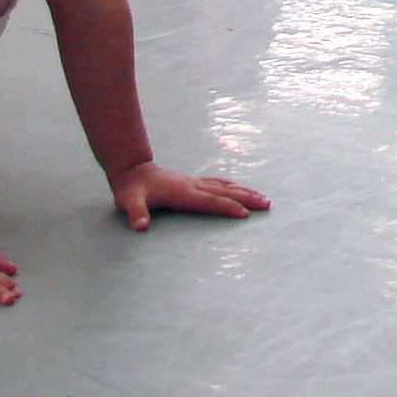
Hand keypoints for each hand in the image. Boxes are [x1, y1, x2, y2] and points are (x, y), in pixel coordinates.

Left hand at [111, 162, 270, 229]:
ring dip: (245, 191)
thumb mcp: (129, 203)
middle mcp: (192, 185)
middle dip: (246, 198)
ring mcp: (194, 182)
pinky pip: (218, 183)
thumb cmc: (131, 191)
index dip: (226, 208)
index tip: (244, 215)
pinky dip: (232, 186)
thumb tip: (140, 226)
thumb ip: (136, 214)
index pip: (209, 201)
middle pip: (224, 192)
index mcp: (182, 193)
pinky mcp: (193, 181)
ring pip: (225, 186)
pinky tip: (240, 187)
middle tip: (267, 204)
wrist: (132, 170)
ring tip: (263, 197)